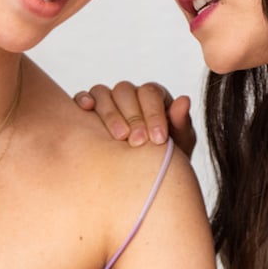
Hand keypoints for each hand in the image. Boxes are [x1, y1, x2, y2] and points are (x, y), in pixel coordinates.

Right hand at [74, 81, 196, 156]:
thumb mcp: (179, 143)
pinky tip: (86, 111)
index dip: (154, 114)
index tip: (159, 139)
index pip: (151, 93)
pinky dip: (83, 99)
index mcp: (153, 97)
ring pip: (103, 92)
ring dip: (109, 112)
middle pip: (125, 91)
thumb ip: (180, 123)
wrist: (144, 178)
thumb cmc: (165, 156)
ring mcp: (108, 101)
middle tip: (138, 142)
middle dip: (133, 116)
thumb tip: (184, 100)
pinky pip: (82, 97)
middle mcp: (129, 95)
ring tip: (118, 138)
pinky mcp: (88, 111)